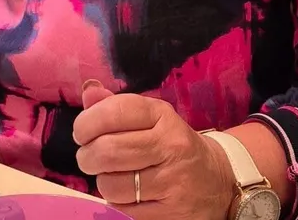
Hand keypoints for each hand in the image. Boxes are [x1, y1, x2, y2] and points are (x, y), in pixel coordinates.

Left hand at [73, 81, 236, 219]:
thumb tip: (87, 91)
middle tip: (88, 157)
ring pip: (111, 185)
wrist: (216, 182)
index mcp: (162, 115)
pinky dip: (116, 203)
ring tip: (111, 176)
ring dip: (102, 182)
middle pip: (107, 151)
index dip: (88, 122)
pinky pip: (123, 210)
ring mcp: (173, 182)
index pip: (116, 112)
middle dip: (87, 156)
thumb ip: (115, 105)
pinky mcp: (170, 214)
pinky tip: (126, 194)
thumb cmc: (170, 144)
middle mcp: (170, 146)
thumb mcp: (150, 118)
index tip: (81, 132)